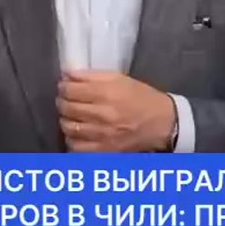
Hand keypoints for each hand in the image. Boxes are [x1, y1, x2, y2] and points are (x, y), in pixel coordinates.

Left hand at [56, 71, 174, 152]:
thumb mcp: (119, 79)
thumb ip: (92, 76)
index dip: (63, 87)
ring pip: (68, 127)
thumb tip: (68, 75)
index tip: (64, 86)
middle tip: (65, 99)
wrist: (162, 123)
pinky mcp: (104, 151)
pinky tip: (77, 133)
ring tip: (71, 115)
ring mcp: (102, 135)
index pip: (70, 90)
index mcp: (106, 93)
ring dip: (65, 119)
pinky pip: (76, 147)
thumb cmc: (141, 97)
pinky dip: (72, 139)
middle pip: (66, 108)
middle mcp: (102, 115)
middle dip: (62, 101)